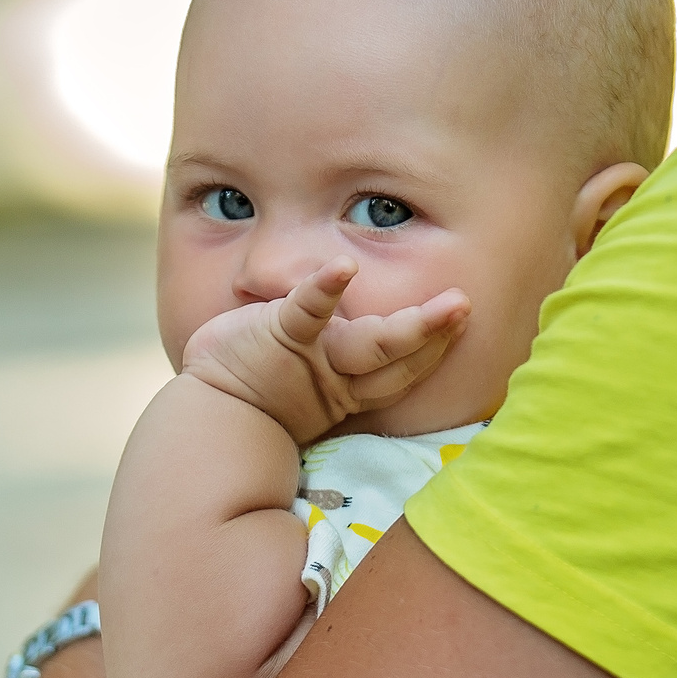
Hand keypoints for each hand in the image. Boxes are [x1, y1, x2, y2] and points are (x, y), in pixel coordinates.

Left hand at [180, 258, 468, 442]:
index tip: (463, 322)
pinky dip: (325, 288)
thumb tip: (361, 321)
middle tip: (468, 308)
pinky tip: (343, 267)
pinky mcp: (281, 334)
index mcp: (348, 388)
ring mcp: (314, 356)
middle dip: (435, 337)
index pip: (400, 372)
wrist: (208, 410)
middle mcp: (339, 376)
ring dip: (412, 327)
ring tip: (450, 306)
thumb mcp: (305, 379)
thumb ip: (336, 356)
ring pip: (371, 346)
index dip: (433, 351)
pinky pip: (308, 311)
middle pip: (397, 362)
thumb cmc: (255, 386)